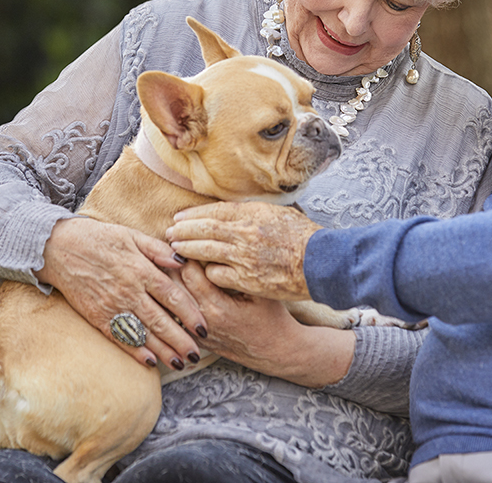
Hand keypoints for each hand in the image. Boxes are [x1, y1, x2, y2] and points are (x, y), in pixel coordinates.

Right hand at [37, 217, 205, 369]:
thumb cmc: (99, 238)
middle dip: (181, 341)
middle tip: (197, 355)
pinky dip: (136, 351)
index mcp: (141, 270)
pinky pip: (120, 337)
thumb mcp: (132, 235)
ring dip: (163, 350)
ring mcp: (113, 306)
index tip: (204, 328)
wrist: (59, 248)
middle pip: (161, 321)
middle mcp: (129, 291)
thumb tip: (183, 262)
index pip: (173, 296)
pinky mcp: (98, 317)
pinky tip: (150, 361)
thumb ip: (159, 250)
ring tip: (180, 364)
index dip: (190, 314)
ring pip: (143, 333)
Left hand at [167, 201, 320, 300]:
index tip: (180, 217)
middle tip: (169, 233)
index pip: (215, 211)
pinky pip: (218, 275)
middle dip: (183, 231)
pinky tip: (202, 272)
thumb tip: (234, 211)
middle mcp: (246, 233)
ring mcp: (245, 257)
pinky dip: (208, 273)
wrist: (322, 263)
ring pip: (206, 252)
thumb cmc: (304, 238)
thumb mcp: (279, 215)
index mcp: (253, 214)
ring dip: (188, 250)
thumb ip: (254, 212)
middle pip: (204, 229)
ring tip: (176, 250)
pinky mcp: (247, 280)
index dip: (194, 214)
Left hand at [175, 261, 354, 386]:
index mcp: (217, 307)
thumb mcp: (259, 291)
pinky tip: (172, 287)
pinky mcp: (195, 339)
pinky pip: (176, 316)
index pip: (189, 272)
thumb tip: (216, 247)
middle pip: (174, 285)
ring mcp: (196, 333)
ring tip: (167, 262)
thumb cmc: (272, 317)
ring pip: (171, 302)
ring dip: (168, 282)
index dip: (185, 252)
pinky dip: (173, 300)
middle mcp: (202, 321)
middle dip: (170, 264)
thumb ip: (236, 271)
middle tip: (171, 245)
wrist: (275, 352)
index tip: (184, 238)